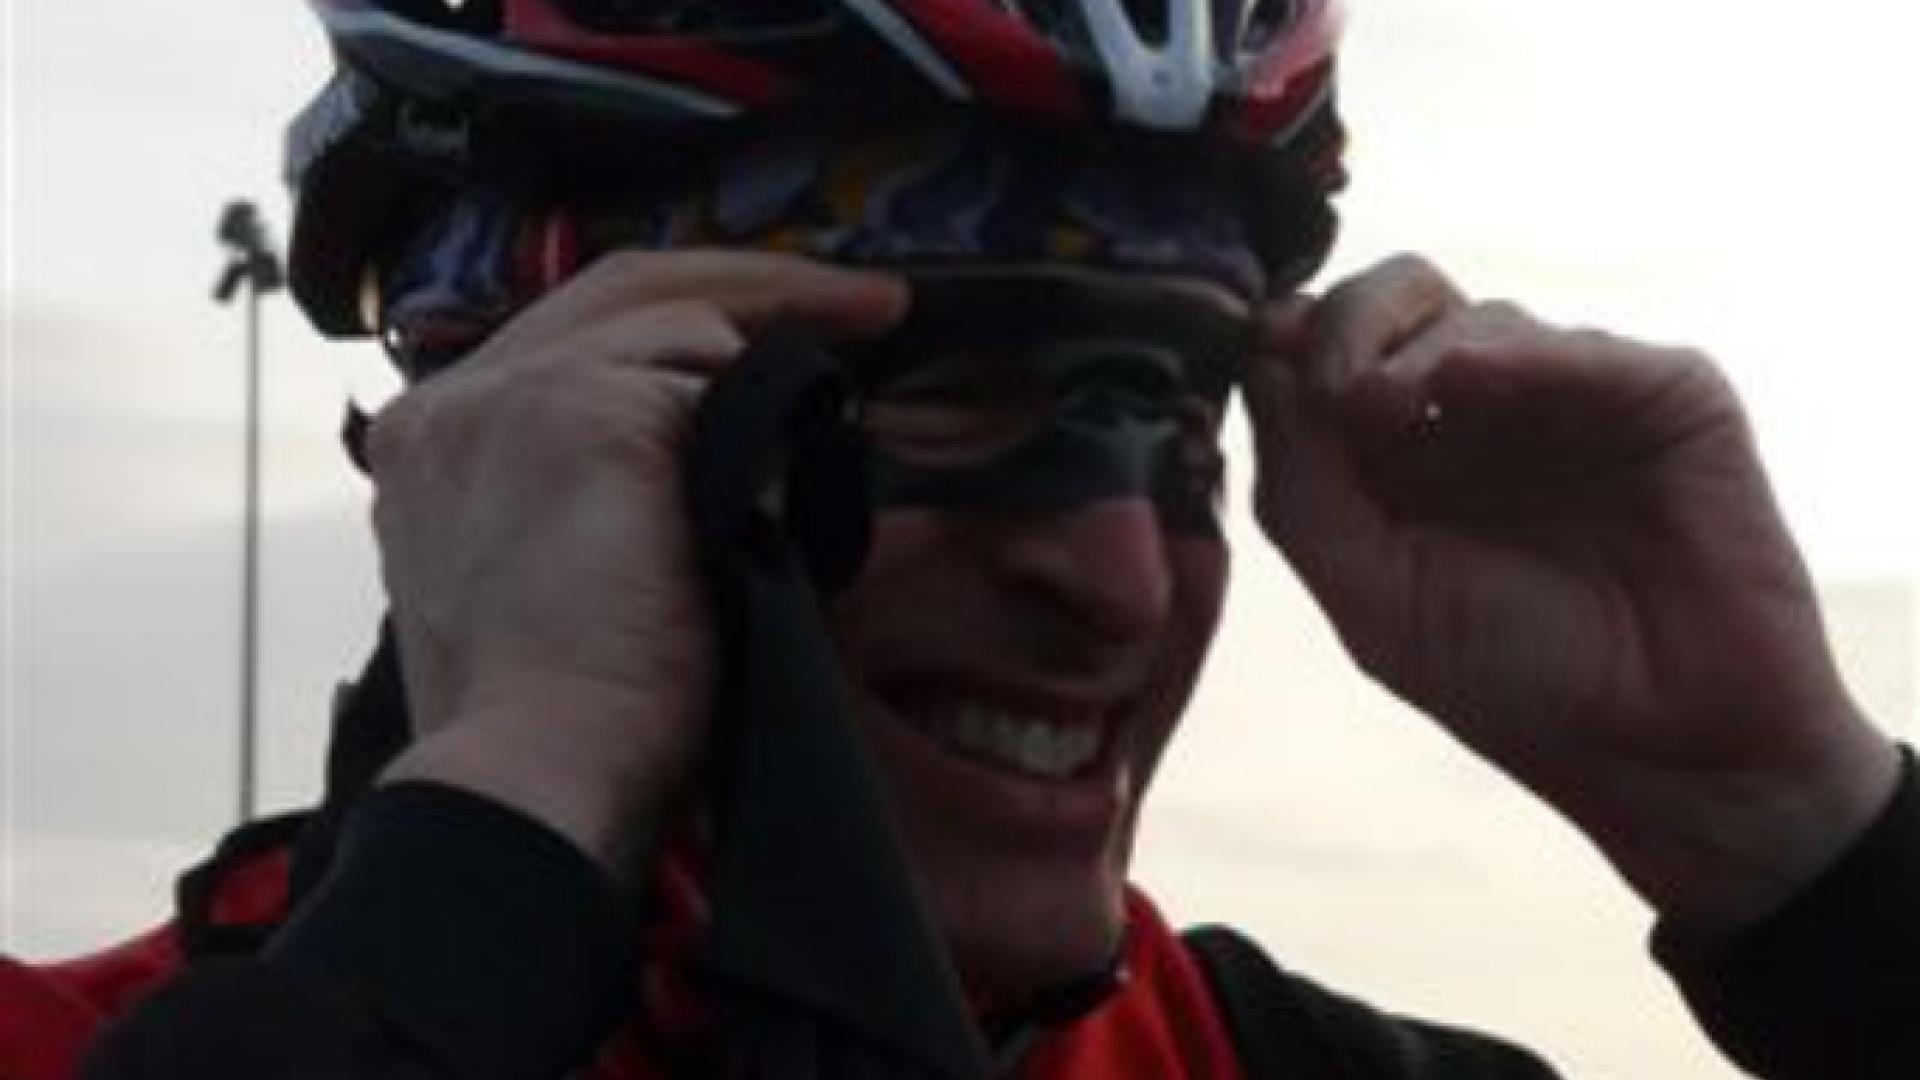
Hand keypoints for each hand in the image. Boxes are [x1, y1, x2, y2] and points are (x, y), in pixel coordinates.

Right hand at [368, 251, 906, 880]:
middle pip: (619, 288)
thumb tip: (721, 451)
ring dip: (773, 356)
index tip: (765, 340)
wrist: (540, 777)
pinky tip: (803, 451)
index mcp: (434, 446)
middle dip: (754, 285)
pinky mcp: (586, 409)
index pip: (565, 337)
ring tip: (858, 385)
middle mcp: (455, 401)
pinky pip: (707, 370)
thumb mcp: (547, 583)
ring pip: (674, 323)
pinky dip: (764, 407)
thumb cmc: (562, 723)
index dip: (678, 323)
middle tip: (868, 304)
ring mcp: (514, 394)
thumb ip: (582, 497)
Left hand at [1247, 255, 1899, 928]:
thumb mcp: (1370, 598)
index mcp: (1398, 454)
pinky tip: (1464, 381)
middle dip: (1346, 322)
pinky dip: (1516, 354)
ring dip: (1413, 351)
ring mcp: (1570, 396)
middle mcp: (1480, 413)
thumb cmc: (1512, 680)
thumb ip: (1300, 488)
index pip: (1323, 349)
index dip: (1288, 341)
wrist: (1664, 751)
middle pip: (1393, 302)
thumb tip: (1263, 360)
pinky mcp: (1663, 395)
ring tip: (1382, 407)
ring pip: (1477, 316)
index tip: (1261, 358)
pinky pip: (1583, 347)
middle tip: (1329, 385)